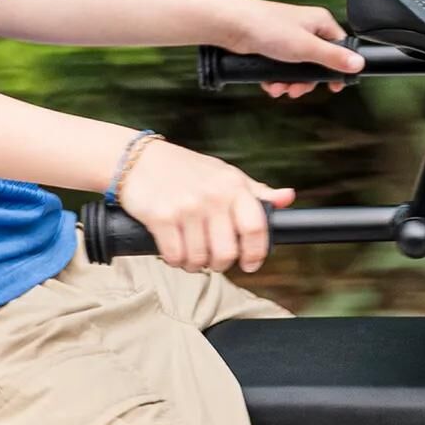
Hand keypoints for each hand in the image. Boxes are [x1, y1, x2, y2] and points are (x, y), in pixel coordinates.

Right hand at [114, 140, 290, 273]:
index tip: (250, 264)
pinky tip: (174, 250)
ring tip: (190, 252)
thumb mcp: (224, 174)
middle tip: (213, 259)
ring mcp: (187, 207)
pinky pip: (175, 257)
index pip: (256, 228)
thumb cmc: (185, 170)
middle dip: (220, 263)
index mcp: (233, 185)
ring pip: (199, 260)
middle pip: (227, 252)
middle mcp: (213, 196)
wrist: (136, 159)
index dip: (256, 253)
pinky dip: (175, 260)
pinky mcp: (162, 218)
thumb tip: (288, 198)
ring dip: (194, 264)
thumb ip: (255, 191)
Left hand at [215, 0, 366, 98]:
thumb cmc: (267, 27)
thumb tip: (358, 64)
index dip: (338, 68)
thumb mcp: (306, 47)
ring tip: (279, 89)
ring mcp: (288, 38)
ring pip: (298, 68)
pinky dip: (277, 79)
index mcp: (320, 22)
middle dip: (307, 81)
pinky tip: (269, 85)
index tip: (333, 87)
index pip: (341, 46)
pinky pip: (282, 68)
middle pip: (318, 62)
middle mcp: (305, 28)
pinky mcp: (272, 47)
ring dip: (290, 83)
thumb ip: (333, 57)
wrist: (232, 25)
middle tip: (298, 90)